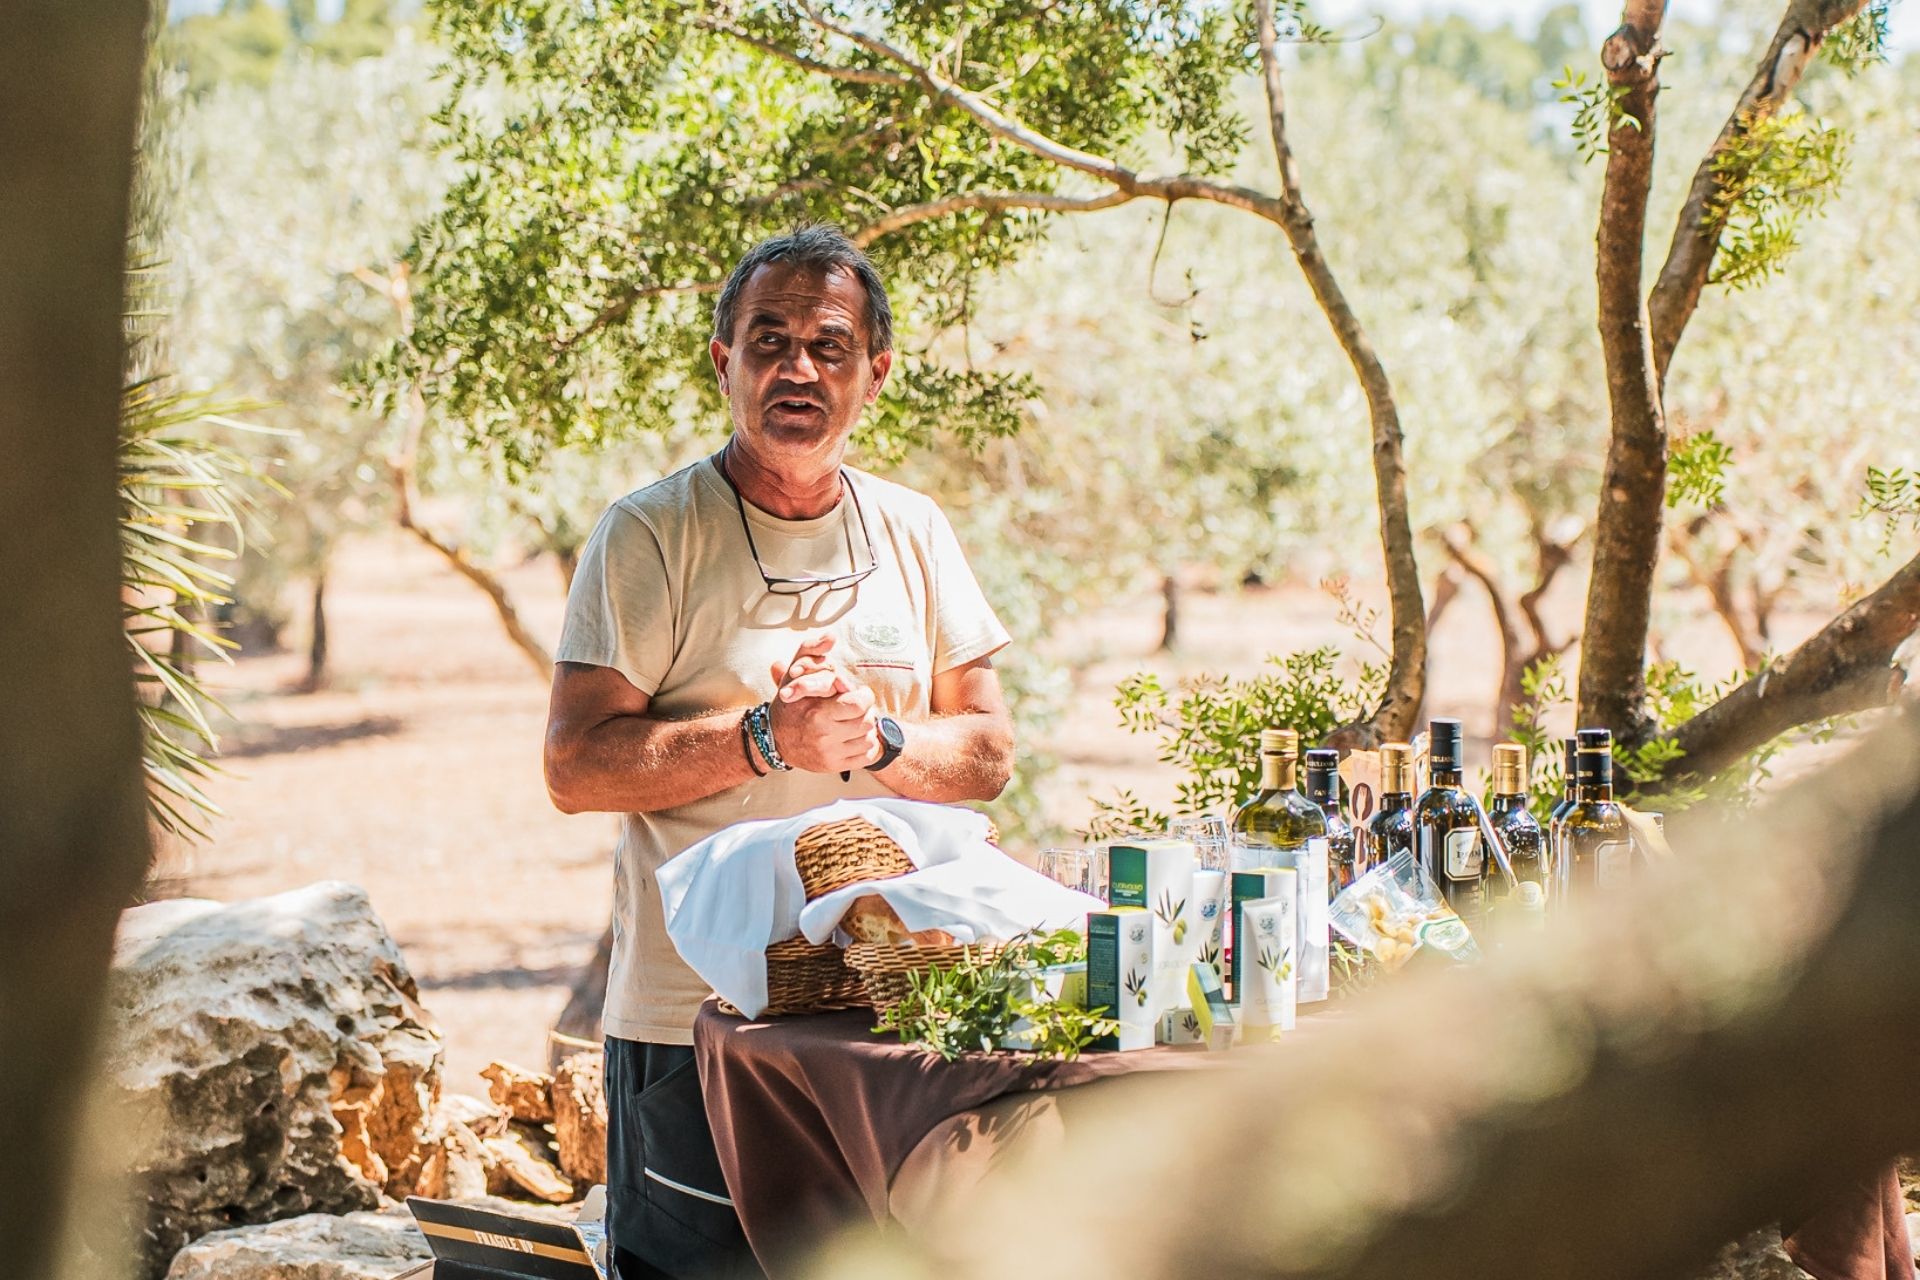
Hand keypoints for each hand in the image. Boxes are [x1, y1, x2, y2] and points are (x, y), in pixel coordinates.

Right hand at [768, 635, 879, 772]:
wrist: (773, 739)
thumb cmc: (789, 704)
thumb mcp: (795, 673)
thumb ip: (811, 651)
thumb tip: (830, 637)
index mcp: (817, 712)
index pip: (859, 704)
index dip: (863, 696)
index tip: (857, 694)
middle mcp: (824, 736)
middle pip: (867, 721)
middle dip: (865, 711)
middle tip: (856, 708)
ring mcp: (829, 754)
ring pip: (868, 739)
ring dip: (865, 729)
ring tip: (853, 722)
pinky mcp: (833, 767)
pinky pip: (865, 757)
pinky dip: (864, 746)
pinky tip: (852, 738)